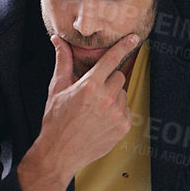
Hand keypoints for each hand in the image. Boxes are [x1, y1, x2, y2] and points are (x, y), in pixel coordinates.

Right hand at [31, 35, 138, 180]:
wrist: (59, 153)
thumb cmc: (55, 120)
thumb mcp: (57, 88)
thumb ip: (62, 61)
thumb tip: (58, 40)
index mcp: (90, 86)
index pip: (111, 59)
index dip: (124, 45)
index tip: (134, 37)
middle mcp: (106, 98)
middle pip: (118, 76)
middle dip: (108, 80)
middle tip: (93, 93)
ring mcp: (116, 114)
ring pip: (122, 93)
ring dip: (112, 97)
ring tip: (95, 110)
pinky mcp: (123, 127)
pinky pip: (126, 110)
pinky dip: (117, 112)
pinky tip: (101, 120)